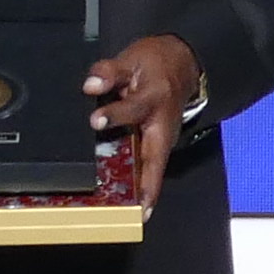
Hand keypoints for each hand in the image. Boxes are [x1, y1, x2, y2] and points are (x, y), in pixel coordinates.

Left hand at [83, 32, 203, 197]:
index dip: (115, 114)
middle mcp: (162, 123)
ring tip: (137, 214)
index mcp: (154, 97)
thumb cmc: (154, 65)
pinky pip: (151, 167)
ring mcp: (163, 137)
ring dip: (147, 191)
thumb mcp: (131, 58)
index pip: (134, 107)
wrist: (182, 65)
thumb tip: (91, 84)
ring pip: (154, 167)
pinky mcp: (160, 145)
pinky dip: (145, 186)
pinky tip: (136, 206)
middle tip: (139, 208)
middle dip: (148, 183)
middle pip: (155, 156)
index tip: (96, 120)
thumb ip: (109, 72)